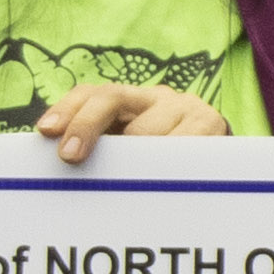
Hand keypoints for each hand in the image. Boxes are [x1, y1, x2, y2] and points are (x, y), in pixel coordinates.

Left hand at [34, 82, 226, 161]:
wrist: (226, 165)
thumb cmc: (164, 165)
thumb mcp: (131, 155)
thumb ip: (101, 152)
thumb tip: (54, 164)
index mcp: (131, 100)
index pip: (92, 92)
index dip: (68, 108)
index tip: (46, 130)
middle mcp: (156, 97)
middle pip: (110, 99)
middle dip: (86, 126)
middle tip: (71, 157)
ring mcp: (185, 107)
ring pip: (143, 129)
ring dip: (131, 158)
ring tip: (127, 180)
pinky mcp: (212, 124)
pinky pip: (179, 147)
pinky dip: (165, 165)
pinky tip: (160, 180)